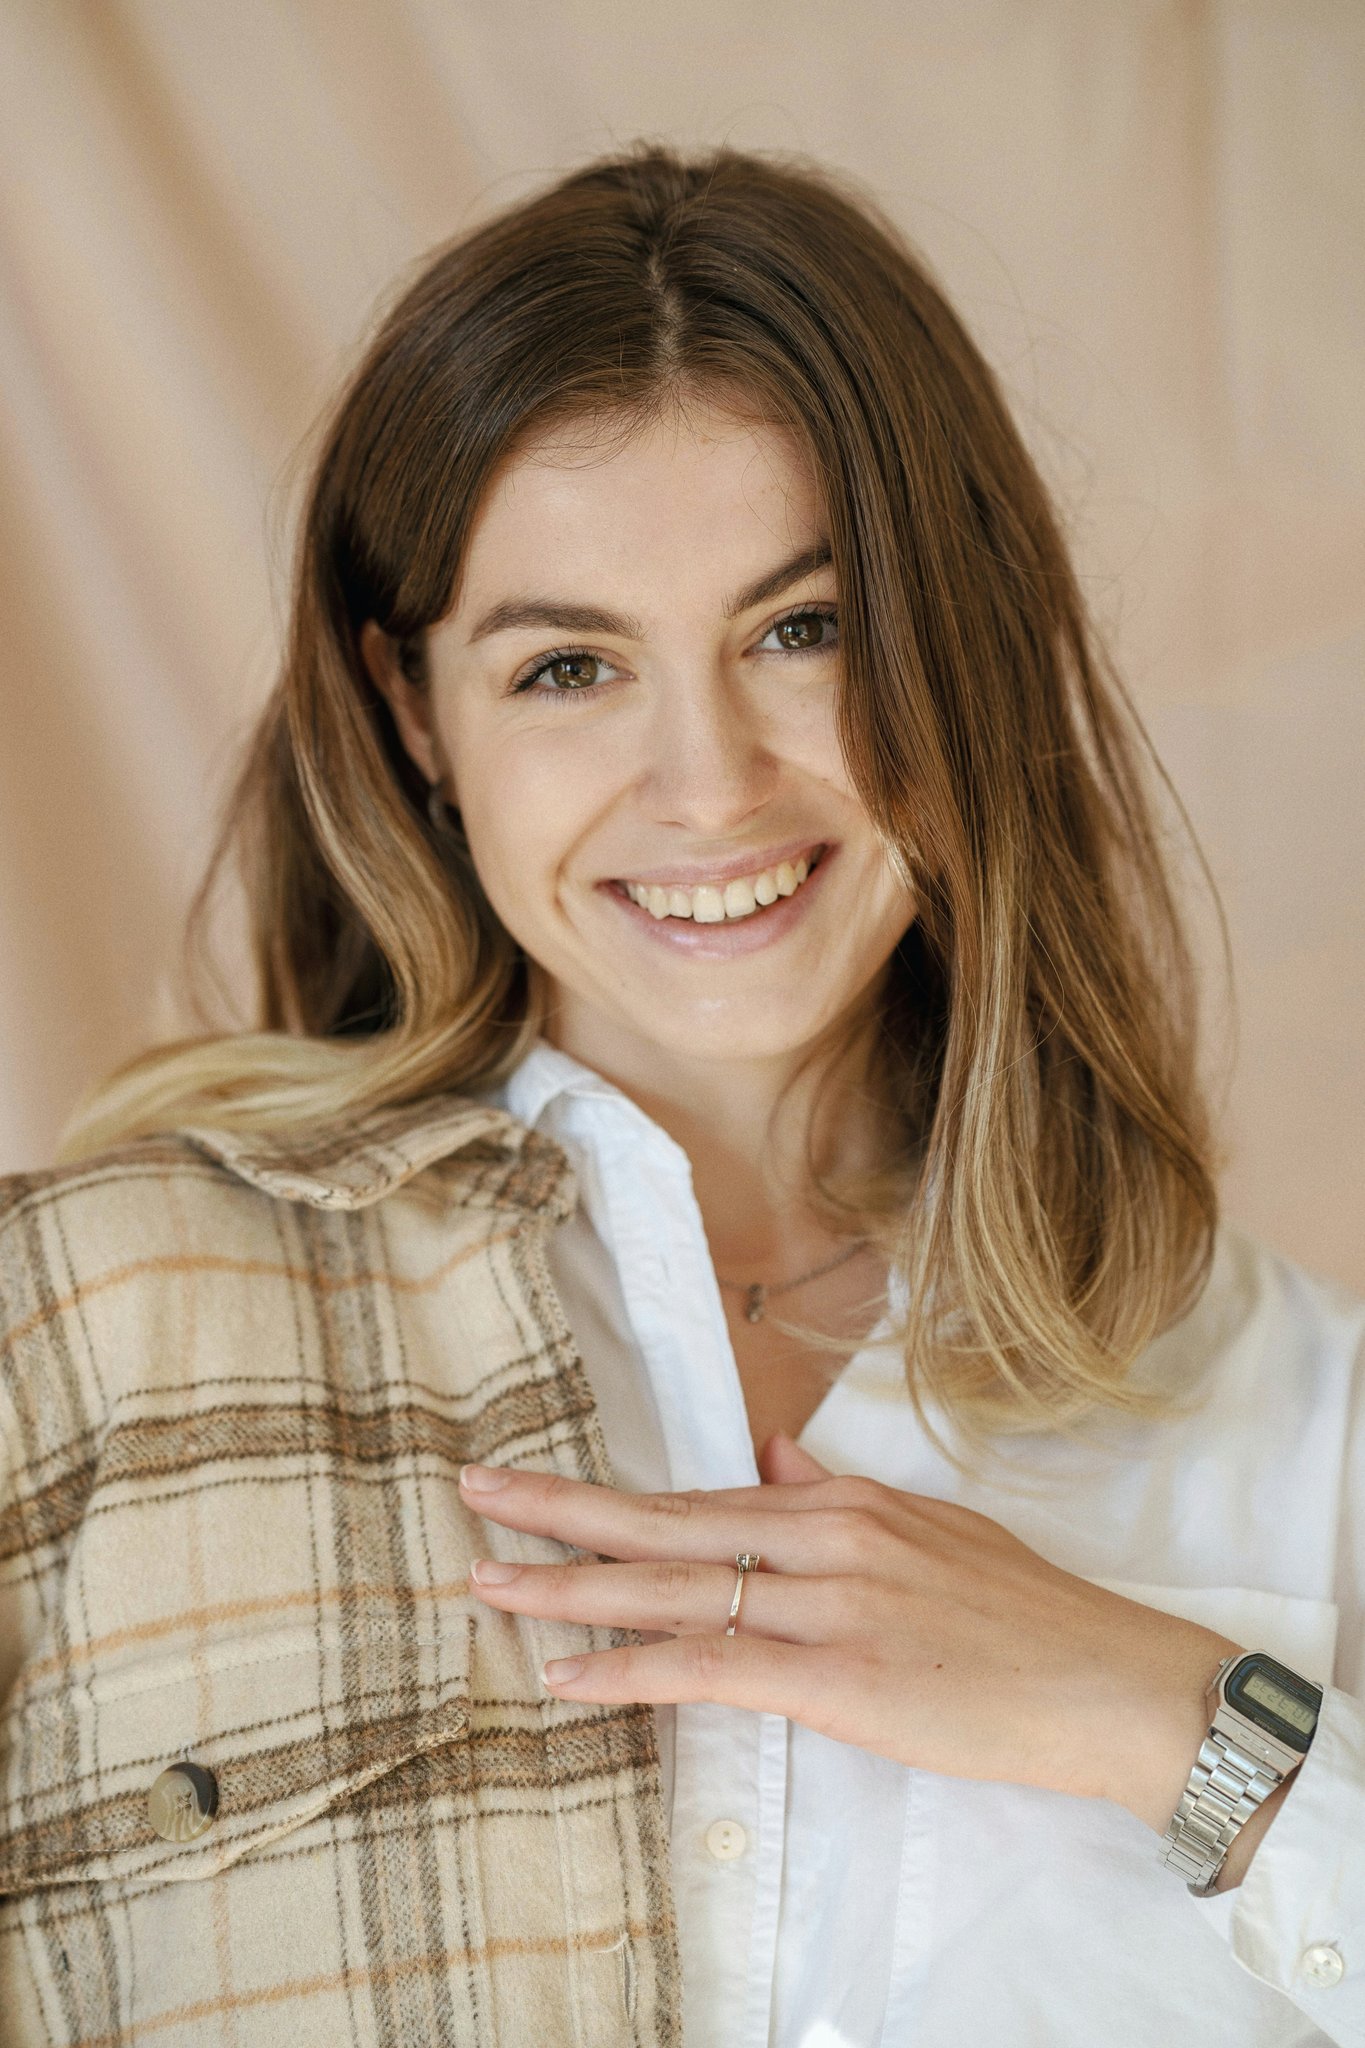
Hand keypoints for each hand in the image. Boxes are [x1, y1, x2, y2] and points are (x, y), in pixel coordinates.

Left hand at [458, 1432, 1240, 1826]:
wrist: (1116, 1683)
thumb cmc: (1030, 1617)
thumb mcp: (934, 1532)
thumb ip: (840, 1496)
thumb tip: (772, 1453)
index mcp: (845, 1505)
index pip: (704, 1499)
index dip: (616, 1501)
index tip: (541, 1491)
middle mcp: (826, 1538)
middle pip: (668, 1523)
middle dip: (564, 1511)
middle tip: (476, 1493)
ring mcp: (831, 1605)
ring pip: (675, 1590)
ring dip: (573, 1587)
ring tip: (490, 1581)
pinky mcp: (842, 1680)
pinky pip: (713, 1668)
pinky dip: (632, 1668)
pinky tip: (569, 1672)